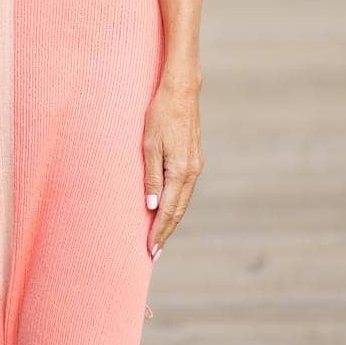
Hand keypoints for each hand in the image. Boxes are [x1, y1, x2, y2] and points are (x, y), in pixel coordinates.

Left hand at [142, 78, 202, 258]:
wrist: (181, 91)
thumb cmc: (160, 114)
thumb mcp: (149, 144)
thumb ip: (151, 176)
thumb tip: (151, 206)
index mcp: (180, 171)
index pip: (168, 210)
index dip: (159, 231)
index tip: (150, 250)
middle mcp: (192, 172)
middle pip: (178, 210)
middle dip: (166, 232)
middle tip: (154, 253)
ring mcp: (196, 166)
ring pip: (183, 201)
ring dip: (171, 221)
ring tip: (159, 237)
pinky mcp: (194, 159)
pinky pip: (185, 190)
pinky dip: (175, 205)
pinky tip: (167, 210)